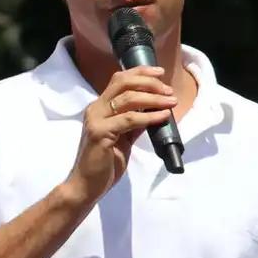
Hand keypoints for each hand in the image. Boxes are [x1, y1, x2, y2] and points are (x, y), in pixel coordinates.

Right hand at [67, 66, 175, 201]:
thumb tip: (153, 110)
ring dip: (154, 98)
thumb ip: (133, 124)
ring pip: (128, 98)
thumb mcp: (122, 139)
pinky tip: (162, 116)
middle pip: (123, 83)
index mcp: (99, 107)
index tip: (159, 72)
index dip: (140, 72)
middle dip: (149, 83)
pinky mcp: (100, 133)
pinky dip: (148, 116)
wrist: (86, 186)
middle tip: (168, 91)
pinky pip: (129, 119)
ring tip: (171, 102)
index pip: (119, 80)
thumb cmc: (103, 164)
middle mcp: (95, 109)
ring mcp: (96, 120)